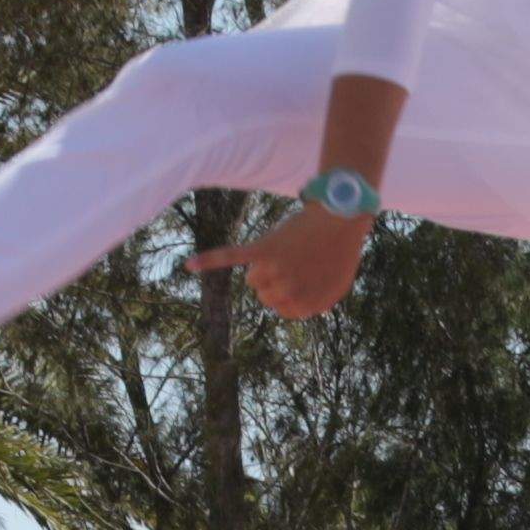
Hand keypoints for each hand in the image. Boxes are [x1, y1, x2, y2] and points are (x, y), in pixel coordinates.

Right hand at [190, 195, 370, 322]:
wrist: (340, 218)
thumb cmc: (339, 251)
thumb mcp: (337, 287)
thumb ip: (317, 304)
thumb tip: (300, 311)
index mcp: (305, 306)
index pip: (281, 310)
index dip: (290, 292)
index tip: (303, 276)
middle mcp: (287, 292)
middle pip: (264, 295)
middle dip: (276, 280)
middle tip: (297, 260)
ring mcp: (273, 270)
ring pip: (253, 280)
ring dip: (264, 268)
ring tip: (285, 251)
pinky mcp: (262, 249)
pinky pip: (231, 257)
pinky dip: (210, 260)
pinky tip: (190, 265)